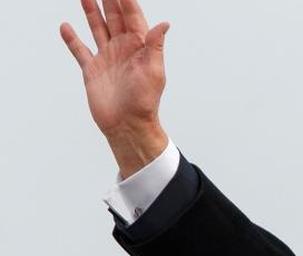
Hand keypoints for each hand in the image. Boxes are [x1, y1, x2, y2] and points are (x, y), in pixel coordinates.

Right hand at [61, 0, 170, 177]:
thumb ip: (155, 45)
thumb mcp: (153, 70)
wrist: (127, 125)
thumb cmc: (144, 101)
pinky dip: (72, 39)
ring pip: (98, 28)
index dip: (127, 0)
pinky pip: (80, 51)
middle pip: (114, 17)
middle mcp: (123, 49)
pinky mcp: (92, 70)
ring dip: (92, 12)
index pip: (132, 16)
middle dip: (109, 0)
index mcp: (139, 47)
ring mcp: (107, 58)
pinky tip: (66, 26)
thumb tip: (164, 23)